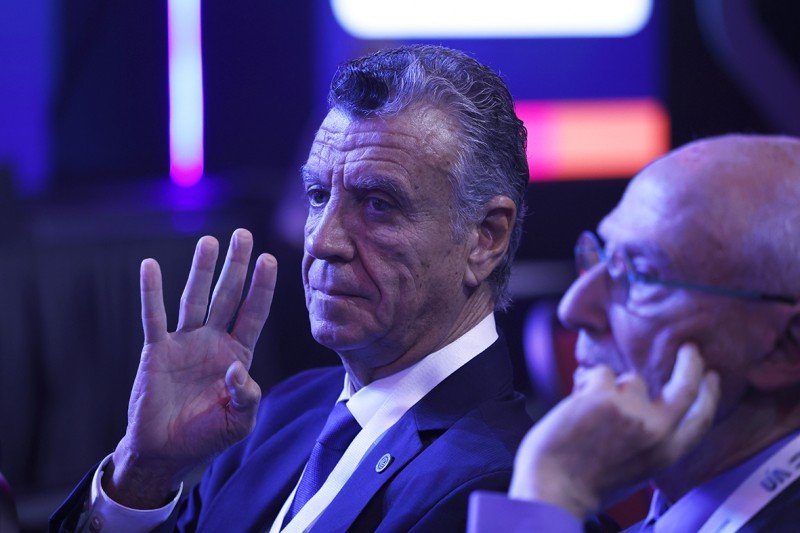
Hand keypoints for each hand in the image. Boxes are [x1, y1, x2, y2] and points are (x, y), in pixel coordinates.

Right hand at [106, 229, 276, 507]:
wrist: (165, 452)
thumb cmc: (206, 436)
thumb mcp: (239, 421)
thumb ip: (246, 396)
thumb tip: (238, 368)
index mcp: (238, 355)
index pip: (254, 314)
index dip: (262, 288)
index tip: (269, 258)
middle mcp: (213, 342)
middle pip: (228, 296)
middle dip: (236, 266)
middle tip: (243, 234)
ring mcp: (185, 343)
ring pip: (194, 299)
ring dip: (202, 270)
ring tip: (210, 241)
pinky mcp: (157, 350)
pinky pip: (154, 317)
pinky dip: (151, 292)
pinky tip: (150, 266)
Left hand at [508, 344, 719, 518]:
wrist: (553, 488)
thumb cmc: (587, 482)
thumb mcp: (637, 469)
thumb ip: (651, 441)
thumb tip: (650, 409)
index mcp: (667, 454)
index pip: (701, 418)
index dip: (709, 393)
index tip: (710, 376)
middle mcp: (655, 432)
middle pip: (685, 387)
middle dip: (690, 364)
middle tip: (689, 349)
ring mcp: (630, 411)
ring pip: (629, 380)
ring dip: (611, 388)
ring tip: (590, 411)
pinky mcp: (603, 396)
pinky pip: (600, 374)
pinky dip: (587, 383)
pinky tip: (575, 403)